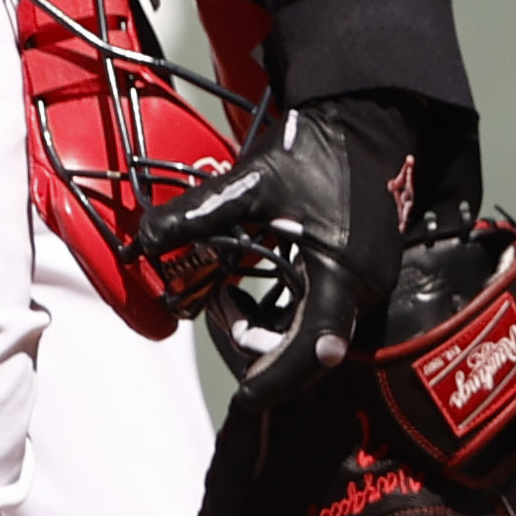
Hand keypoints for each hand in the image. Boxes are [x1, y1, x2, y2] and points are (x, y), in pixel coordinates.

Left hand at [142, 91, 419, 398]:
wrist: (365, 121)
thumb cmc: (317, 150)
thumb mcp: (251, 181)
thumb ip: (197, 214)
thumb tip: (144, 240)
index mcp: (341, 274)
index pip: (313, 350)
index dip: (276, 379)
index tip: (245, 395)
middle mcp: (364, 288)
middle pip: (310, 349)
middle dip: (261, 350)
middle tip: (219, 318)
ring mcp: (370, 281)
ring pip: (315, 331)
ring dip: (273, 329)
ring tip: (231, 298)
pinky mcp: (365, 272)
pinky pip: (325, 311)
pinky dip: (290, 310)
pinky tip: (259, 282)